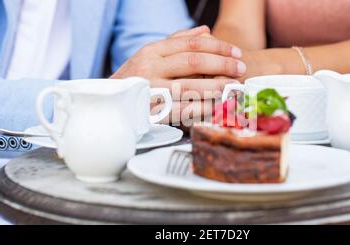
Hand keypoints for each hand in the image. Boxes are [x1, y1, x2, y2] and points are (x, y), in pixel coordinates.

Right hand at [111, 26, 245, 99]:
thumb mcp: (150, 55)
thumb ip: (177, 41)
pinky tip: (217, 107)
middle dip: (222, 65)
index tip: (237, 54)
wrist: (108, 104)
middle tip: (241, 70)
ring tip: (234, 88)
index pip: (191, 44)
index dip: (218, 47)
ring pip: (190, 87)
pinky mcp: (152, 113)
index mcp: (152, 51)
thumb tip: (206, 31)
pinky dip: (203, 109)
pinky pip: (182, 111)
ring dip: (216, 88)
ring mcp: (150, 91)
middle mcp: (150, 68)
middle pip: (194, 62)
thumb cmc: (136, 78)